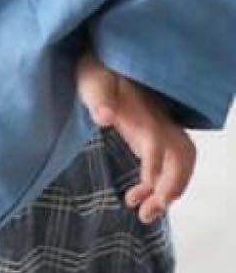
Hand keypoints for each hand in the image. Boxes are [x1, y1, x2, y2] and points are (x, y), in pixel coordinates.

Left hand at [76, 46, 196, 224]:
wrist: (102, 58)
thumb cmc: (95, 68)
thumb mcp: (90, 79)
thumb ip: (97, 97)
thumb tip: (105, 116)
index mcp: (143, 109)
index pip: (158, 140)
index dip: (156, 164)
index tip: (148, 185)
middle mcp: (158, 121)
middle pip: (181, 157)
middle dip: (172, 186)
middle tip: (150, 210)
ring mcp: (158, 128)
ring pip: (179, 164)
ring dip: (168, 190)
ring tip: (145, 214)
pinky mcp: (151, 135)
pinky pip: (165, 164)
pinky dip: (155, 185)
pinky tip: (134, 199)